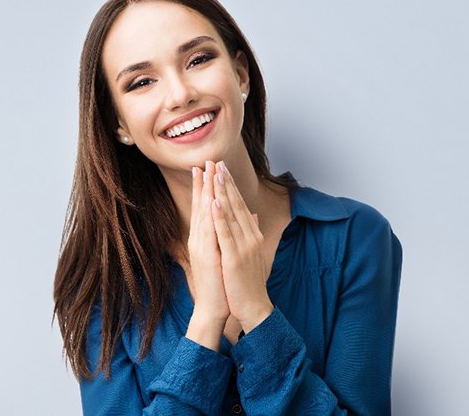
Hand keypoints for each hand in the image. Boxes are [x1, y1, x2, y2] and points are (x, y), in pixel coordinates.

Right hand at [185, 161, 229, 349]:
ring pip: (203, 213)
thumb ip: (224, 236)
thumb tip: (232, 221)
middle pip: (201, 205)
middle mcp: (200, 238)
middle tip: (204, 161)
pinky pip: (209, 231)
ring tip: (206, 172)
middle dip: (204, 182)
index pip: (204, 207)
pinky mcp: (207, 255)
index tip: (207, 168)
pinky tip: (212, 200)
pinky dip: (210, 215)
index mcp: (204, 237)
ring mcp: (202, 246)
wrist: (213, 306)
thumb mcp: (221, 254)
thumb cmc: (218, 282)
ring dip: (205, 192)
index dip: (205, 187)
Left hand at [212, 161, 273, 332]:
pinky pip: (225, 233)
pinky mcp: (234, 257)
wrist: (254, 307)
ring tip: (215, 173)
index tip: (222, 169)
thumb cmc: (249, 281)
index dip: (230, 186)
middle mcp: (250, 236)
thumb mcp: (252, 252)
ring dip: (222, 192)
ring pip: (231, 214)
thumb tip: (252, 214)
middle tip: (217, 162)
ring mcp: (243, 246)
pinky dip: (220, 216)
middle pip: (236, 204)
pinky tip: (214, 201)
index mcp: (252, 234)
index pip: (240, 205)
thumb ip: (252, 231)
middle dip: (225, 182)